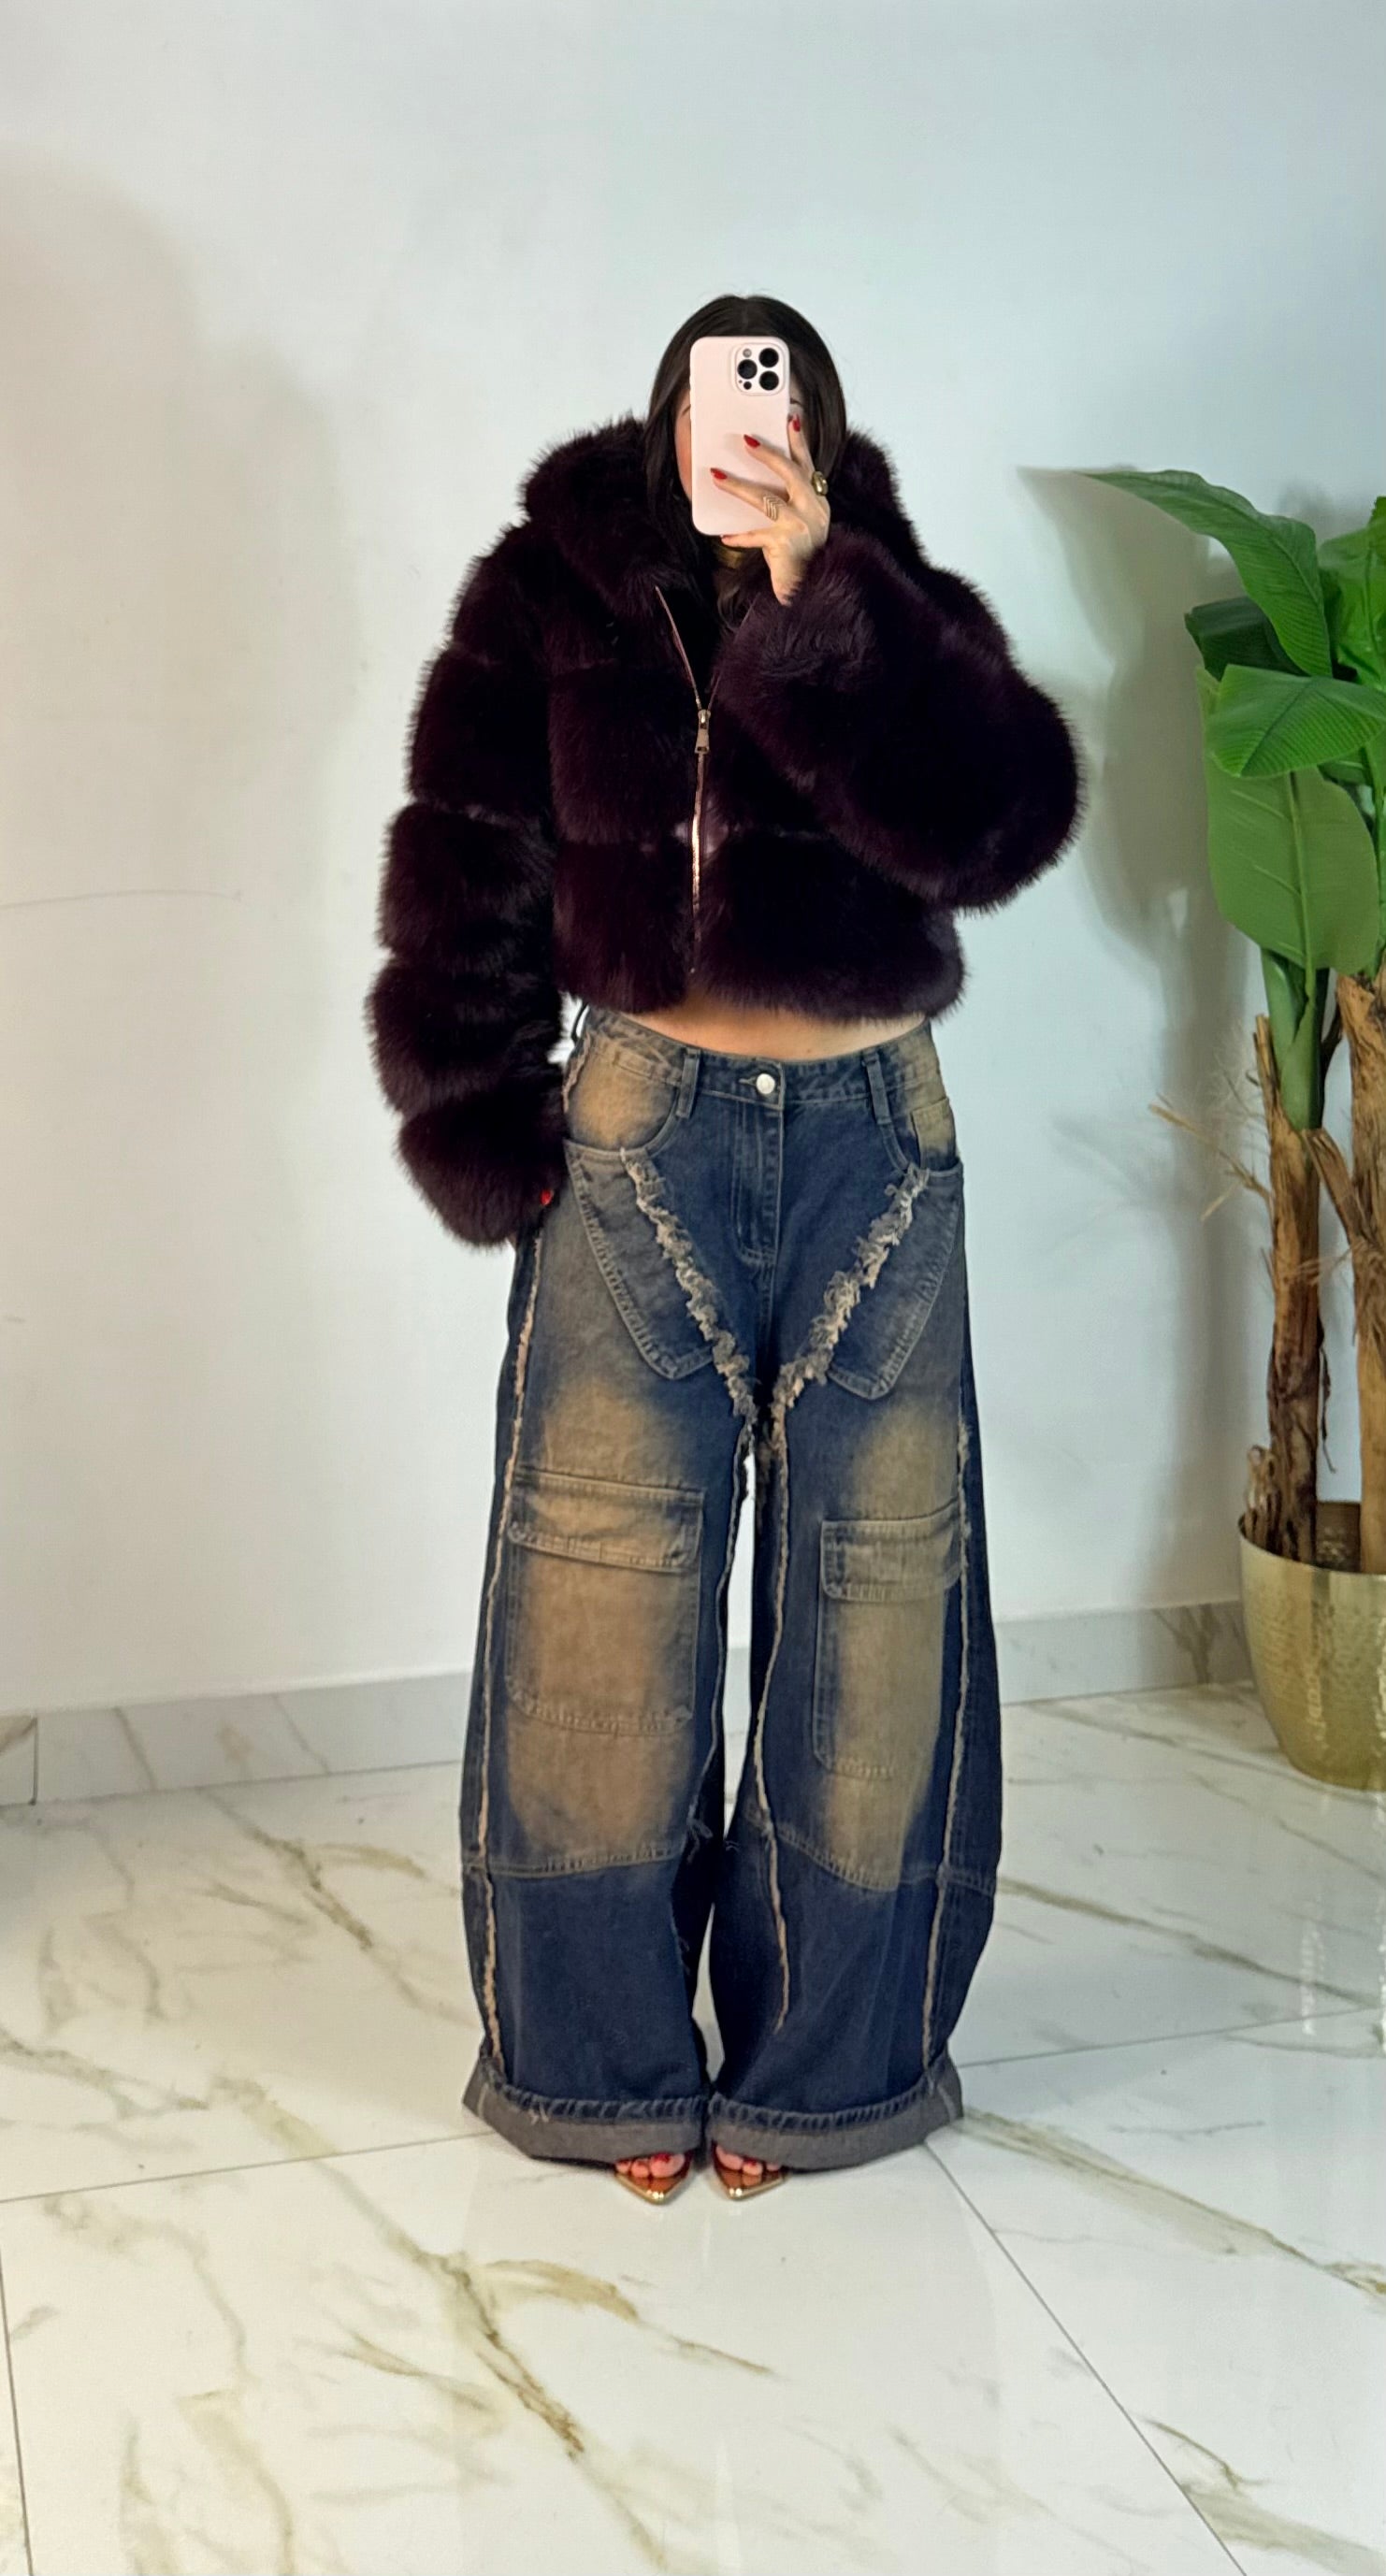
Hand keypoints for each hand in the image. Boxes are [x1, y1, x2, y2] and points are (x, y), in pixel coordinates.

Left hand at [710, 411, 829, 604]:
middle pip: (791, 473)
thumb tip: (753, 484)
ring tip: (718, 477)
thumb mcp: (798, 526)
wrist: (811, 593)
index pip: (808, 465)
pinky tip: (726, 535)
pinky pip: (757, 535)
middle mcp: (814, 511)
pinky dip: (740, 536)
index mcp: (818, 503)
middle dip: (768, 454)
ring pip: (767, 499)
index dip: (799, 440)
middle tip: (746, 439)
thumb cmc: (800, 559)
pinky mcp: (786, 546)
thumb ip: (786, 504)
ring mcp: (802, 528)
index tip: (791, 416)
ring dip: (739, 487)